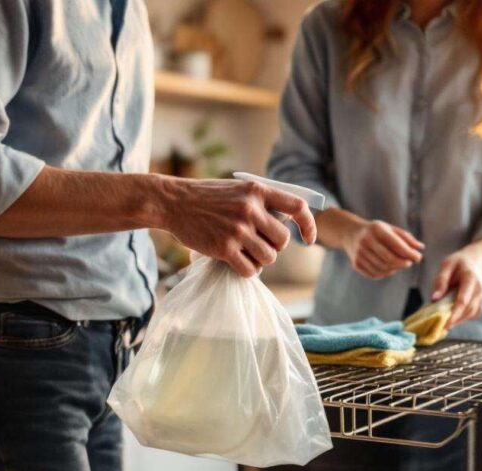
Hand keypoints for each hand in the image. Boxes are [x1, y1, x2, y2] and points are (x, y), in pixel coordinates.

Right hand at [161, 177, 315, 277]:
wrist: (173, 202)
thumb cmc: (207, 197)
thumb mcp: (238, 189)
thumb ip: (260, 203)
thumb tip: (285, 223)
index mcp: (257, 191)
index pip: (297, 206)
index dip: (308, 225)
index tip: (308, 238)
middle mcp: (250, 209)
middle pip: (283, 240)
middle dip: (275, 247)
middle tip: (259, 244)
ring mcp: (238, 230)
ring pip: (269, 257)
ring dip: (261, 260)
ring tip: (246, 253)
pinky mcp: (224, 248)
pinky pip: (251, 270)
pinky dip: (248, 271)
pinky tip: (238, 263)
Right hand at [341, 218, 423, 279]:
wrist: (350, 233)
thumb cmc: (376, 231)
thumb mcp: (390, 229)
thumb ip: (406, 238)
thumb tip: (421, 248)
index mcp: (376, 230)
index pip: (395, 244)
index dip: (409, 253)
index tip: (418, 257)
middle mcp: (366, 241)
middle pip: (389, 259)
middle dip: (403, 263)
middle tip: (409, 263)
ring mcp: (359, 254)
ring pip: (382, 268)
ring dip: (395, 269)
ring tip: (400, 264)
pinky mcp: (356, 264)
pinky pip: (375, 274)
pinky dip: (385, 273)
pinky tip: (389, 268)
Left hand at [431, 239, 481, 328]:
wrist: (475, 261)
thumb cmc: (458, 263)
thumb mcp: (447, 265)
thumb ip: (441, 281)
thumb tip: (434, 299)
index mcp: (471, 279)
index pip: (463, 300)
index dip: (454, 314)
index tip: (444, 324)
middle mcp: (479, 290)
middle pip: (468, 310)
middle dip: (454, 320)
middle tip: (439, 328)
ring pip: (470, 314)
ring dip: (457, 321)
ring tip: (442, 325)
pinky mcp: (480, 303)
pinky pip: (472, 315)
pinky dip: (461, 319)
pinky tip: (451, 319)